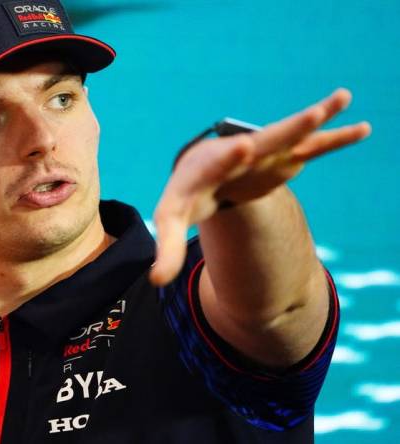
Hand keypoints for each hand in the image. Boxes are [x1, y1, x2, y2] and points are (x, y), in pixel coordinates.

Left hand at [149, 88, 370, 285]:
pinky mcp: (282, 157)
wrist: (202, 167)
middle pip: (265, 140)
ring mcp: (263, 152)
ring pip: (292, 134)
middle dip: (286, 130)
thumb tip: (154, 282)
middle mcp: (239, 153)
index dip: (233, 155)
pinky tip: (362, 128)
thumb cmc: (187, 194)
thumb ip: (167, 248)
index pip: (221, 161)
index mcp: (210, 167)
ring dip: (315, 120)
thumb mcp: (171, 219)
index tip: (245, 143)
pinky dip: (334, 139)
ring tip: (343, 98)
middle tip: (311, 115)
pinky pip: (311, 146)